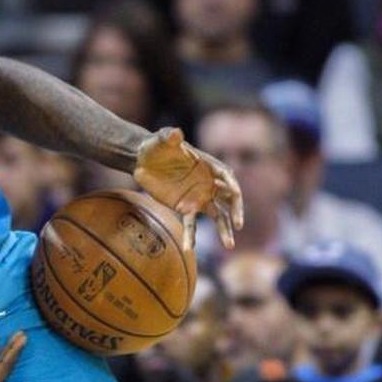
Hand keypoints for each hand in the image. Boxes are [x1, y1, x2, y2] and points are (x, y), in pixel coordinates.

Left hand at [133, 127, 243, 250]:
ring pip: (217, 215)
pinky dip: (192, 236)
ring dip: (224, 230)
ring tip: (229, 246)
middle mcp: (208, 182)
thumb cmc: (155, 146)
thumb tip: (175, 133)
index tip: (235, 196)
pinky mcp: (186, 206)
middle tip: (238, 225)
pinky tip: (190, 249)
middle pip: (229, 198)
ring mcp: (199, 196)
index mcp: (208, 165)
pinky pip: (192, 224)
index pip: (227, 176)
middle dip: (236, 211)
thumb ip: (169, 137)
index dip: (232, 186)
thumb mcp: (162, 140)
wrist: (142, 160)